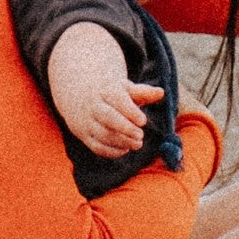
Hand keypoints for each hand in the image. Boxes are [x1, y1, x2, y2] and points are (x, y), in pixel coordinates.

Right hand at [48, 22, 158, 156]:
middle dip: (125, 128)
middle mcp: (94, 106)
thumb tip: (161, 93)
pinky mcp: (84, 135)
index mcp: (106, 91)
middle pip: (108, 117)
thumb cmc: (109, 92)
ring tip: (137, 144)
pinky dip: (111, 151)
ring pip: (103, 134)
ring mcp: (87, 121)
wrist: (77, 93)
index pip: (117, 100)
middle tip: (141, 136)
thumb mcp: (124, 88)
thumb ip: (143, 92)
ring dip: (121, 142)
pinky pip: (96, 146)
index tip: (143, 121)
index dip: (130, 111)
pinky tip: (125, 149)